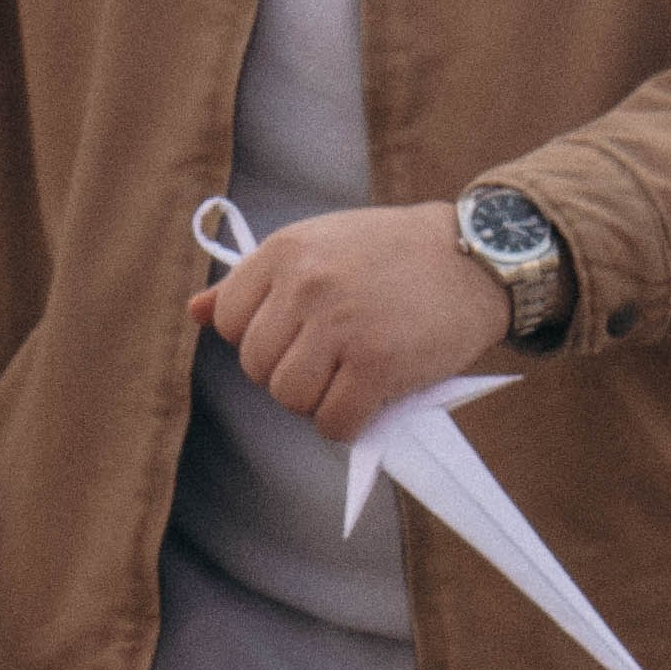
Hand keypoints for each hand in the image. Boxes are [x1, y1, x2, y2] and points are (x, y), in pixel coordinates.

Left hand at [189, 204, 509, 440]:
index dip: (258, 339)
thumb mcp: (320, 244)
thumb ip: (258, 280)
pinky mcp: (377, 363)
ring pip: (289, 398)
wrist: (474, 255)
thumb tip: (196, 312)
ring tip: (348, 380)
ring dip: (316, 402)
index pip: (227, 321)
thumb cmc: (393, 253)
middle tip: (330, 361)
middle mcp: (306, 284)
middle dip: (288, 374)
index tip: (295, 337)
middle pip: (256, 366)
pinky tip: (368, 403)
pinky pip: (333, 422)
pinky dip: (347, 425)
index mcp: (285, 250)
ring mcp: (340, 324)